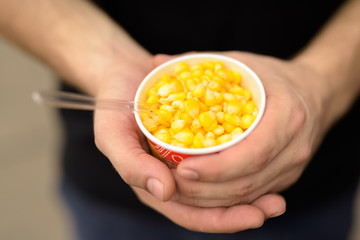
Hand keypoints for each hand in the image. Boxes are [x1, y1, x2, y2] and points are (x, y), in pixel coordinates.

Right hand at [93, 54, 285, 232]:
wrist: (126, 76)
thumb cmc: (116, 101)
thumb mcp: (112, 131)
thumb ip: (131, 163)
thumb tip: (166, 192)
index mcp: (153, 183)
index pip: (191, 214)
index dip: (221, 219)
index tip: (253, 215)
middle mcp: (172, 180)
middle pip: (211, 207)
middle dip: (243, 211)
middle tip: (275, 207)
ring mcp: (187, 164)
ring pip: (223, 191)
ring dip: (252, 195)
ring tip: (279, 197)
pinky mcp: (200, 146)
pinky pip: (228, 165)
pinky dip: (249, 170)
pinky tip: (270, 168)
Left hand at [164, 51, 325, 207]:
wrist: (314, 92)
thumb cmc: (273, 77)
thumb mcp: (242, 63)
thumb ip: (201, 64)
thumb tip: (157, 63)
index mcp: (287, 116)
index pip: (251, 154)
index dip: (216, 168)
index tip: (183, 168)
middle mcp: (295, 147)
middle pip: (247, 182)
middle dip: (206, 190)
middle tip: (172, 183)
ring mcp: (293, 166)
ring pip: (249, 197)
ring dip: (212, 200)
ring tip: (180, 191)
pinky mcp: (286, 177)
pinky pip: (254, 196)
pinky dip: (226, 201)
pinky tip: (201, 195)